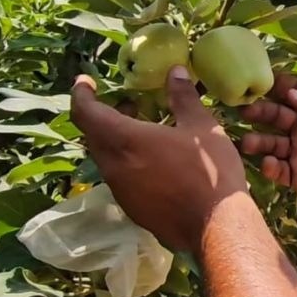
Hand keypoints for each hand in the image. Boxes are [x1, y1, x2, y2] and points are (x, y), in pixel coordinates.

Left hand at [69, 66, 247, 252]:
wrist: (215, 225)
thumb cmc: (209, 171)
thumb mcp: (201, 127)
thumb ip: (183, 98)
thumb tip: (175, 71)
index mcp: (124, 140)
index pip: (86, 112)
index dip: (81, 94)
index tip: (85, 82)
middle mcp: (113, 165)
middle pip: (93, 135)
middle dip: (103, 115)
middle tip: (128, 102)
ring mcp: (120, 190)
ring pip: (106, 157)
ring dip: (116, 140)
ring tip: (145, 130)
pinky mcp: (131, 207)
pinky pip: (119, 177)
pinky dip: (128, 161)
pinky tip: (156, 161)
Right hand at [238, 73, 296, 220]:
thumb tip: (293, 93)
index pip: (294, 94)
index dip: (278, 87)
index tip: (258, 79)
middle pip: (276, 116)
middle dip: (260, 112)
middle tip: (245, 110)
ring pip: (271, 143)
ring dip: (258, 141)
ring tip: (248, 143)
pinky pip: (277, 170)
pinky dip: (269, 166)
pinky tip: (268, 163)